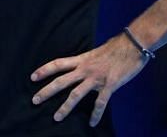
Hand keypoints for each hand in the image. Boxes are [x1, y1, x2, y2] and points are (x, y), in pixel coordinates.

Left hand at [30, 33, 147, 126]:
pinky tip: (92, 123)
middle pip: (61, 81)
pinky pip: (100, 103)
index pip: (58, 64)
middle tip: (35, 100)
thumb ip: (89, 60)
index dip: (44, 70)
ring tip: (56, 117)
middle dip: (47, 91)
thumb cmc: (118, 46)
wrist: (134, 45)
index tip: (32, 77)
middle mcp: (86, 69)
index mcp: (82, 59)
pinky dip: (96, 114)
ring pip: (76, 94)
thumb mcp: (97, 51)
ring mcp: (96, 78)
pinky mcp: (109, 85)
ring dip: (65, 107)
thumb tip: (84, 64)